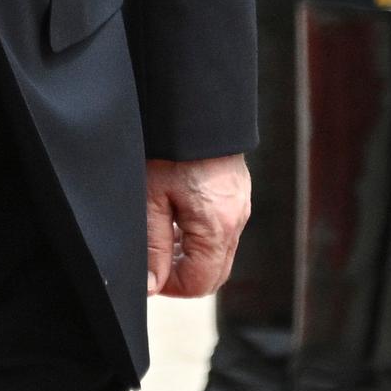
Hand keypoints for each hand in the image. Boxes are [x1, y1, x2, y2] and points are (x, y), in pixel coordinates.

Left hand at [146, 154, 249, 296]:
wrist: (197, 104)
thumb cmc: (171, 148)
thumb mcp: (152, 198)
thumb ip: (153, 247)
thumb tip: (153, 286)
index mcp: (218, 228)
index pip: (200, 284)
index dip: (170, 286)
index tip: (148, 274)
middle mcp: (237, 221)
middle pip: (215, 273)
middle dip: (183, 274)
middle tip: (154, 259)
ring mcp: (241, 206)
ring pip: (220, 252)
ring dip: (191, 254)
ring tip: (161, 233)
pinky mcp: (238, 193)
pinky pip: (223, 229)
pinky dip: (201, 235)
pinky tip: (177, 215)